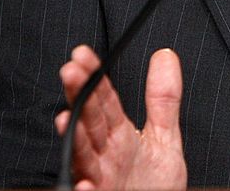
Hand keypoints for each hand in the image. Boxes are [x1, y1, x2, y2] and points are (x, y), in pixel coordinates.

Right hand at [55, 45, 187, 190]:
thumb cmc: (154, 183)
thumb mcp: (163, 136)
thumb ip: (162, 99)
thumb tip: (165, 56)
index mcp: (117, 135)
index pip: (103, 100)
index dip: (94, 76)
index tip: (82, 53)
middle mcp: (104, 155)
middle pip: (89, 120)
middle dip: (79, 96)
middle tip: (70, 71)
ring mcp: (101, 179)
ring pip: (83, 157)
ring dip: (75, 138)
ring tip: (65, 117)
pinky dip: (85, 189)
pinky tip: (85, 183)